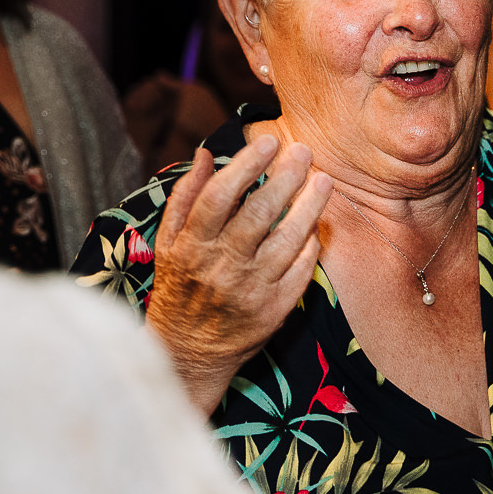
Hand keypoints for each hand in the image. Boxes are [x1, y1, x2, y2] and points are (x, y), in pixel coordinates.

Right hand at [145, 134, 330, 413]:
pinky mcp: (273, 310)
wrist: (187, 353)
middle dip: (286, 178)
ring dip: (309, 207)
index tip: (269, 140)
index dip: (247, 165)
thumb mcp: (168, 242)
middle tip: (304, 151)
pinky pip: (300, 271)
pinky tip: (318, 226)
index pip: (220, 196)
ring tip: (324, 181)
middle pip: (259, 213)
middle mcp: (220, 266)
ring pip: (287, 240)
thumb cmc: (178, 286)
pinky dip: (311, 245)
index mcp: (191, 246)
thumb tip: (206, 153)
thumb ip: (186, 196)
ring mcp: (249, 290)